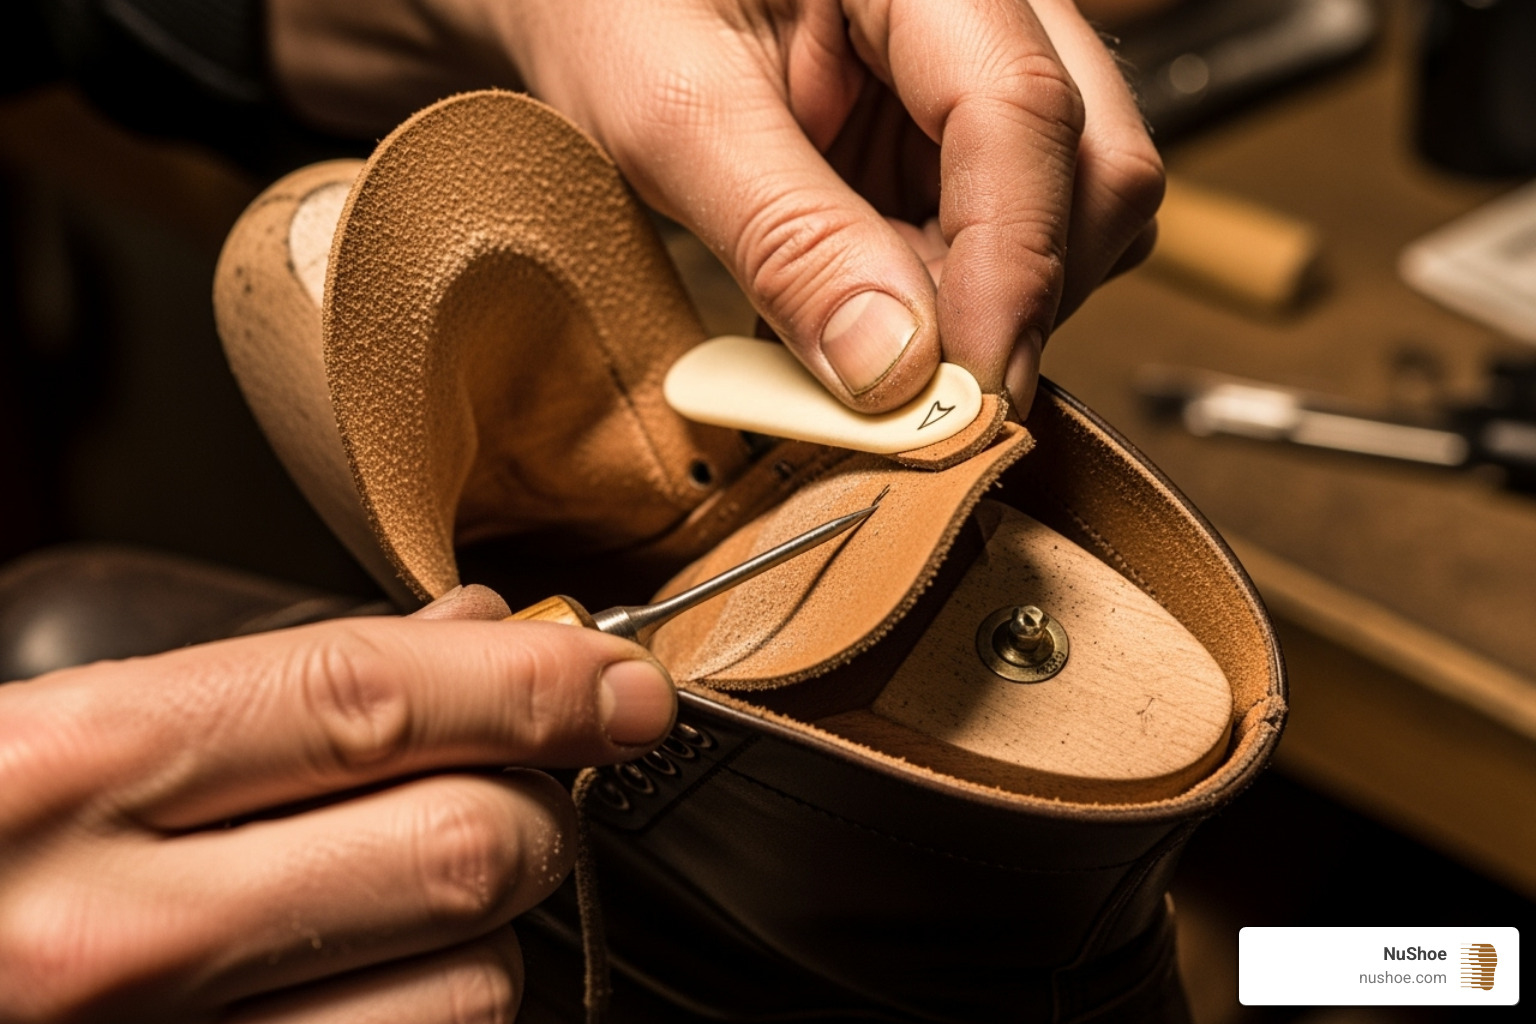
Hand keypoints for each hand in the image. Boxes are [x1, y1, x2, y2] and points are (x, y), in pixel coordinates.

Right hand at [0, 586, 674, 1021]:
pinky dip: (437, 1014)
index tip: (619, 679)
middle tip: (515, 784)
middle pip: (459, 847)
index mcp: (61, 774)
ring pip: (472, 989)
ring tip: (411, 897)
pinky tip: (380, 979)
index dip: (537, 677)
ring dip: (486, 930)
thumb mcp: (64, 732)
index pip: (375, 697)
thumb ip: (274, 682)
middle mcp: (108, 935)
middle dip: (528, 805)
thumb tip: (477, 633)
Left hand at [271, 0, 1162, 416]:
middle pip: (1089, 163)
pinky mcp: (951, 141)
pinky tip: (872, 318)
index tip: (966, 389)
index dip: (1011, 264)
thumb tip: (894, 370)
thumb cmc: (608, 2)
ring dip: (989, 311)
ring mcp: (974, 77)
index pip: (1019, 106)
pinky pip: (1006, 241)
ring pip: (1071, 214)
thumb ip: (786, 233)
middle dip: (1018, 295)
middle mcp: (978, 6)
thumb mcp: (670, 111)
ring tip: (869, 344)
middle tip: (917, 396)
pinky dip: (954, 307)